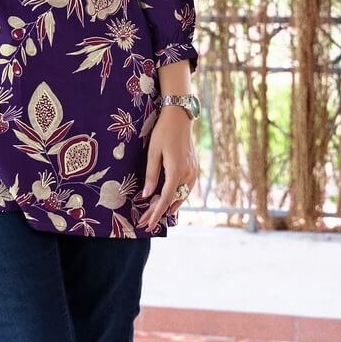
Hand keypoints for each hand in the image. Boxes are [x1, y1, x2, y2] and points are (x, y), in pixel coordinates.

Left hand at [135, 109, 198, 230]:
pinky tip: (170, 201)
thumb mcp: (152, 153)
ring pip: (181, 196)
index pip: (164, 199)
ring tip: (156, 214)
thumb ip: (151, 175)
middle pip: (172, 200)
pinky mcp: (194, 168)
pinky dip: (178, 197)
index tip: (148, 224)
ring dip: (169, 206)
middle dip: (158, 212)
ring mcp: (193, 171)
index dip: (155, 213)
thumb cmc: (163, 133)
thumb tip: (146, 195)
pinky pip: (186, 188)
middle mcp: (187, 174)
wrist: (180, 117)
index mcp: (176, 172)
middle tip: (146, 222)